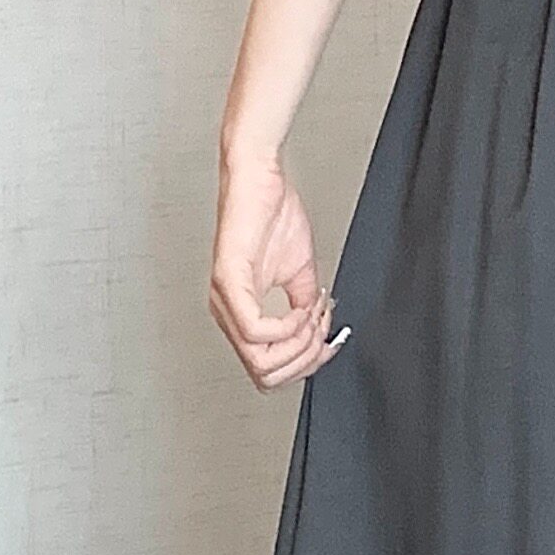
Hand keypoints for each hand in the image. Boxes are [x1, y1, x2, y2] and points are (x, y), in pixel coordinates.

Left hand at [210, 146, 348, 390]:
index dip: (305, 365)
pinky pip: (256, 331)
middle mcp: (227, 314)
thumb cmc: (273, 216)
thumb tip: (321, 334)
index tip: (329, 341)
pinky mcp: (228, 282)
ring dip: (300, 344)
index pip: (268, 371)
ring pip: (260, 360)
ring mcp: (224, 301)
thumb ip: (306, 310)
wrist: (261, 179)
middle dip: (305, 360)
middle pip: (265, 376)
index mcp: (241, 315)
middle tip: (324, 331)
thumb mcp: (300, 274)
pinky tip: (302, 308)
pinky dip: (287, 326)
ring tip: (315, 315)